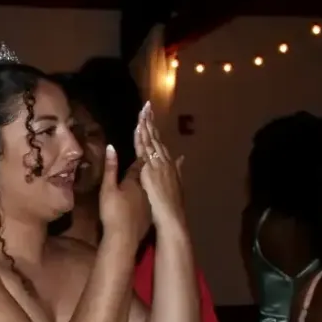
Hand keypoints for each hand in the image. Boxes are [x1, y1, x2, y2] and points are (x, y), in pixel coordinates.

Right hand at [98, 139, 152, 247]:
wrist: (125, 237)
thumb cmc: (113, 211)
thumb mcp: (108, 189)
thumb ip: (110, 168)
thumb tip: (111, 147)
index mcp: (136, 181)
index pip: (140, 163)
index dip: (141, 154)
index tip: (143, 146)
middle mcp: (147, 189)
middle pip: (150, 173)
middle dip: (151, 164)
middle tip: (152, 155)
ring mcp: (150, 203)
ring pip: (153, 187)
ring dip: (155, 179)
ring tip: (155, 173)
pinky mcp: (150, 215)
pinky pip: (154, 200)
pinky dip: (155, 195)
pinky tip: (154, 196)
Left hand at [132, 102, 187, 234]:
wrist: (172, 215)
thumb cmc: (173, 204)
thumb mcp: (178, 183)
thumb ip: (178, 169)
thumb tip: (182, 158)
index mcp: (167, 162)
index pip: (158, 141)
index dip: (154, 128)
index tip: (150, 115)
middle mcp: (163, 160)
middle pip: (154, 137)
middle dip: (150, 120)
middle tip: (146, 105)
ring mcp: (157, 163)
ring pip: (150, 140)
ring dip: (145, 125)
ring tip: (142, 110)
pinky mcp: (151, 169)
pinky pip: (144, 150)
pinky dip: (142, 138)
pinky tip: (138, 128)